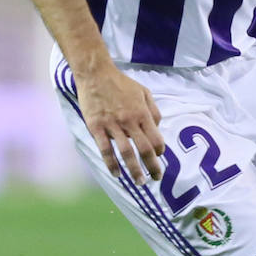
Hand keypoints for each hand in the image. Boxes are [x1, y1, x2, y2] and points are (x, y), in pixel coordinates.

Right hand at [76, 62, 164, 181]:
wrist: (96, 74)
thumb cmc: (121, 83)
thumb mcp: (144, 92)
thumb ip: (153, 110)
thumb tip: (157, 128)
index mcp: (142, 113)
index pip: (156, 139)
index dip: (160, 151)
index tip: (159, 157)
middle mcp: (130, 121)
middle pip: (144, 149)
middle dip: (152, 166)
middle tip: (156, 178)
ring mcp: (112, 125)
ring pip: (126, 153)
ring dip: (134, 170)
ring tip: (139, 181)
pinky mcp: (96, 127)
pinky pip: (105, 150)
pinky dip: (112, 164)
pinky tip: (117, 174)